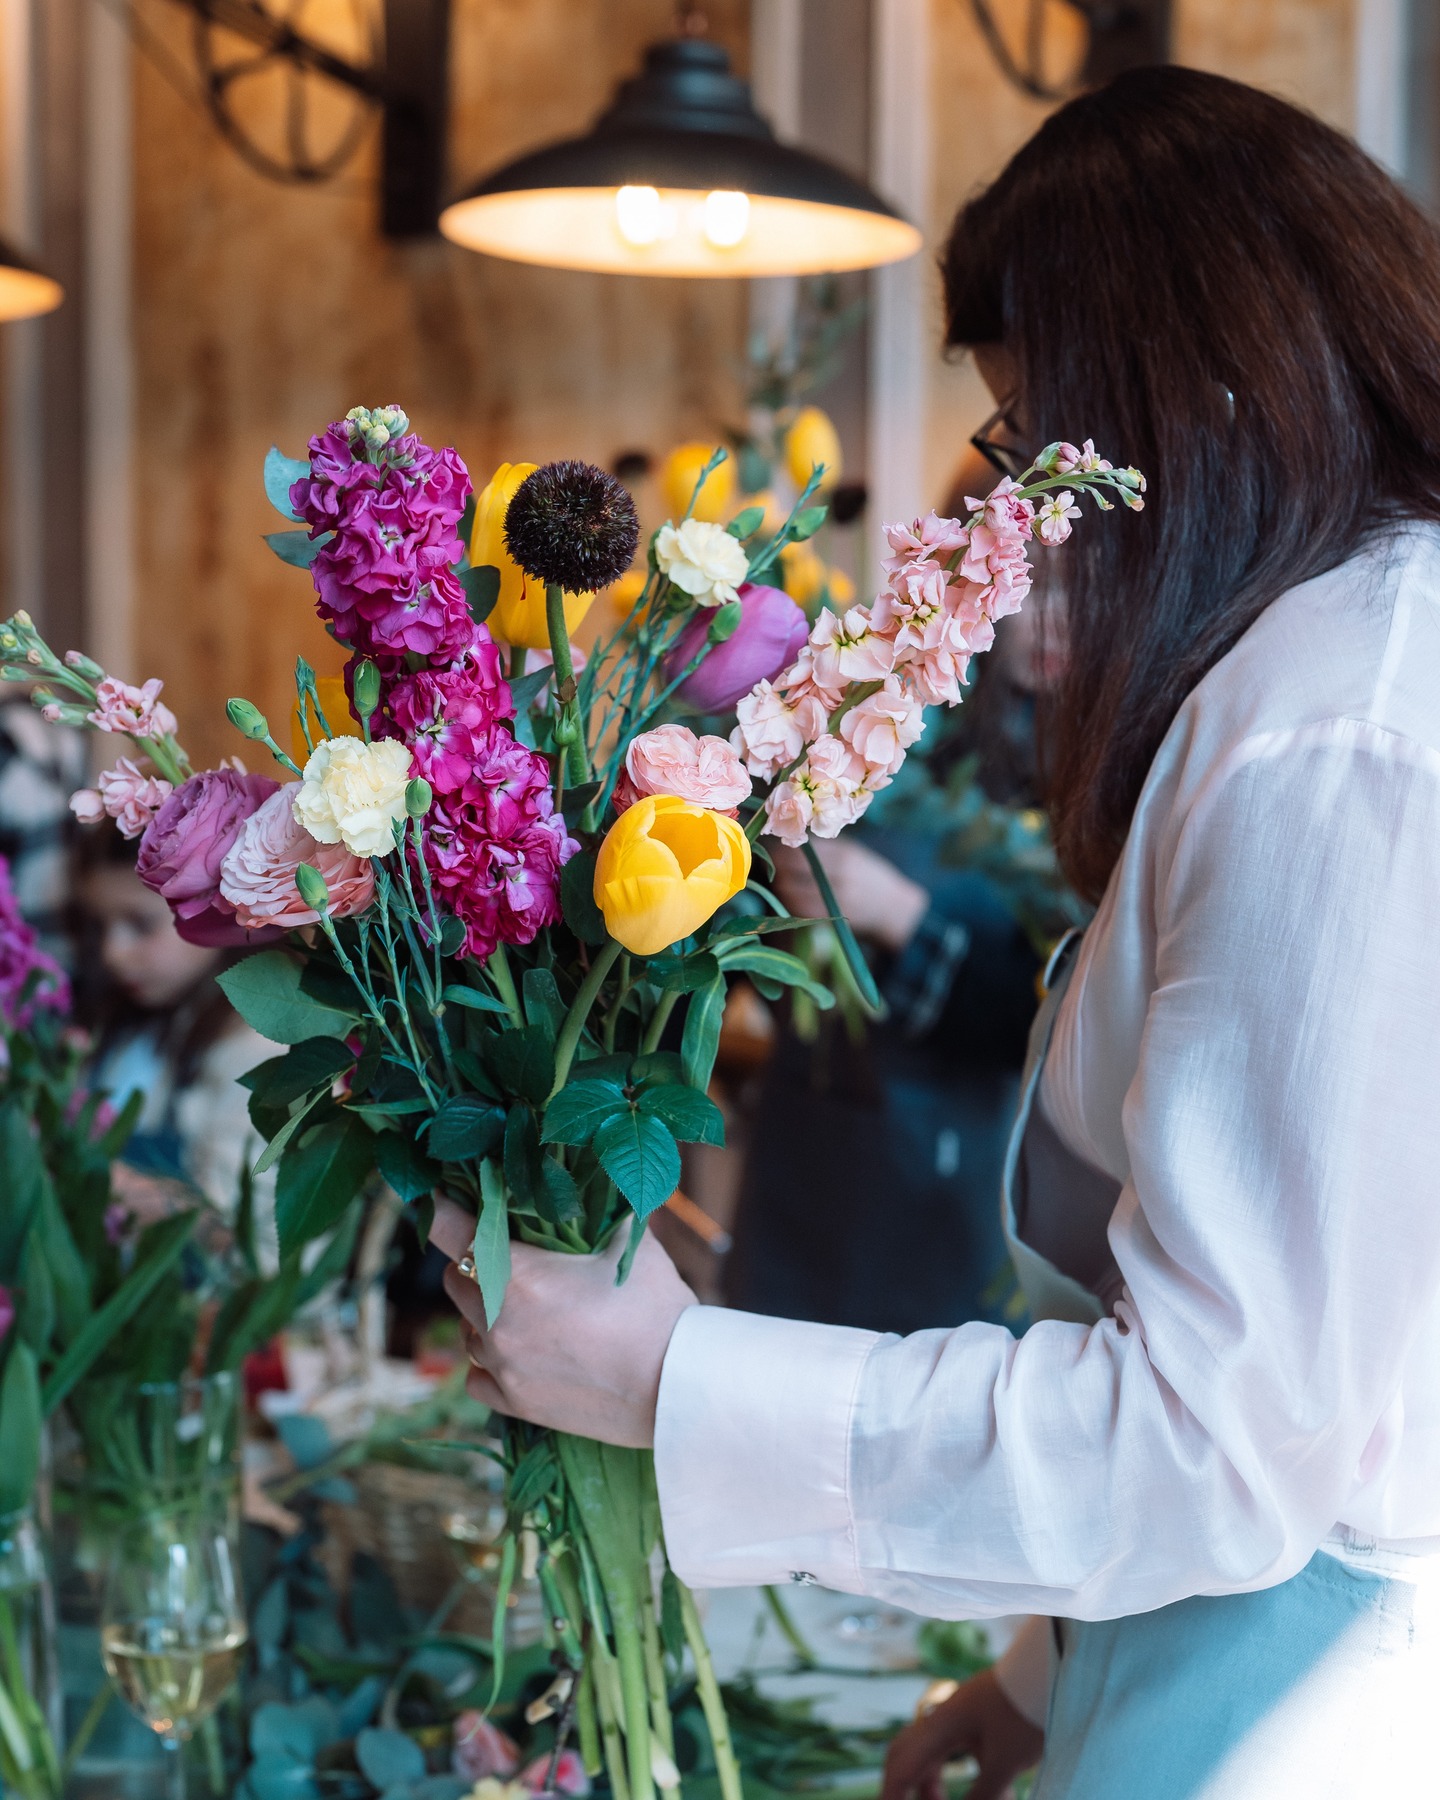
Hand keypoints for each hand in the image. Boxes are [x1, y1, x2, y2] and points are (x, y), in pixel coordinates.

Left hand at [429, 1197, 697, 1447]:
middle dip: (473, 1260)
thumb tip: (588, 1177)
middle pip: (455, 1279)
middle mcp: (498, 1323)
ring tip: (524, 1307)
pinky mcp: (515, 1403)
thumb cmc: (657, 1310)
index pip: (451, 1232)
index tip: (442, 1199)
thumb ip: (597, 1210)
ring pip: (466, 1329)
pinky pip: (477, 1376)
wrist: (677, 1389)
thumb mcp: (629, 1244)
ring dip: (483, 1312)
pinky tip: (519, 1350)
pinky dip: (489, 1360)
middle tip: (508, 1254)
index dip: (443, 1210)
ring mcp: (503, 1368)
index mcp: (519, 1276)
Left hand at [772, 839, 927, 954]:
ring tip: (782, 881)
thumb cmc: (870, 875)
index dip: (783, 850)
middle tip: (773, 866)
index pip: (802, 850)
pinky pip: (802, 910)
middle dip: (778, 869)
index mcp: (845, 854)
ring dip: (782, 887)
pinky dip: (792, 903)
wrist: (895, 907)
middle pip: (792, 870)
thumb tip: (790, 841)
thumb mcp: (854, 853)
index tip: (776, 849)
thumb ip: (826, 849)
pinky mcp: (834, 917)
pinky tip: (793, 897)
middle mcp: (840, 874)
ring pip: (793, 892)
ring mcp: (837, 897)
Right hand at [880, 1671, 1043, 1799]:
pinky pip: (956, 1749)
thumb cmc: (1026, 1710)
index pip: (903, 1763)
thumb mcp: (1005, 1762)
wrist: (1052, 1669)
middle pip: (909, 1752)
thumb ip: (983, 1795)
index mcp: (942, 1724)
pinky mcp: (979, 1717)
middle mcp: (945, 1716)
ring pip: (934, 1753)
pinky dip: (961, 1775)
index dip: (892, 1792)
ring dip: (935, 1784)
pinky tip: (984, 1791)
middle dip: (906, 1785)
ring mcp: (961, 1714)